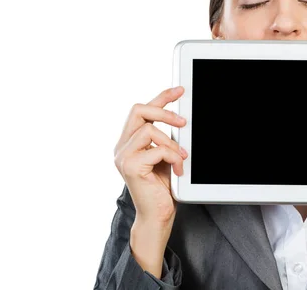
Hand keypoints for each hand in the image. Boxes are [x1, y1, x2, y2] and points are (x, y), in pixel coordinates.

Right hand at [113, 86, 187, 226]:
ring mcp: (123, 156)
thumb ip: (166, 138)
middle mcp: (121, 147)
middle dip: (164, 111)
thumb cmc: (162, 188)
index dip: (161, 97)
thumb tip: (181, 118)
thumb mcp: (166, 156)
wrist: (158, 216)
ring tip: (182, 158)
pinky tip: (179, 170)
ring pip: (150, 130)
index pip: (142, 110)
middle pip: (138, 110)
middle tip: (184, 121)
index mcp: (129, 142)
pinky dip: (173, 157)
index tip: (179, 90)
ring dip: (172, 143)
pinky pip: (157, 149)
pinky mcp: (130, 167)